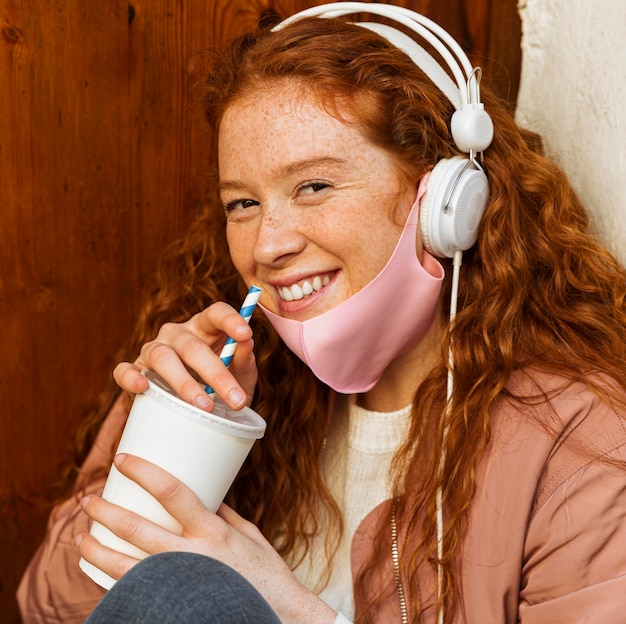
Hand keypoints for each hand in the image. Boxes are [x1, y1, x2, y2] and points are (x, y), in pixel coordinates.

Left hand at [75, 454, 336, 623]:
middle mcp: (193, 556)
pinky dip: (112, 587)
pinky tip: (98, 580)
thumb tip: (209, 495)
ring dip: (97, 549)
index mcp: (213, 531)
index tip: (123, 459)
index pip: (173, 491)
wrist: (279, 617)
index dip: (145, 471)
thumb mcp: (249, 535)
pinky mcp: (174, 606)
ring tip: (79, 538)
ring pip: (126, 567)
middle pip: (138, 529)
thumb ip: (225, 514)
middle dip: (107, 512)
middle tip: (88, 500)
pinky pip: (135, 596)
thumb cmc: (266, 575)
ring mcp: (181, 584)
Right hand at [114, 302, 257, 410]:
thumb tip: (246, 343)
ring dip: (184, 383)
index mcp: (205, 327)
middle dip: (217, 374)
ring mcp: (154, 350)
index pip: (215, 313)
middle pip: (193, 346)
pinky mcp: (135, 370)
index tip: (245, 334)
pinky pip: (125, 370)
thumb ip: (243, 360)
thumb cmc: (220, 385)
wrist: (196, 410)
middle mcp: (177, 334)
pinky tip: (141, 387)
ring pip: (162, 357)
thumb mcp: (240, 375)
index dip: (230, 320)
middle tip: (236, 400)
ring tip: (205, 405)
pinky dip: (130, 377)